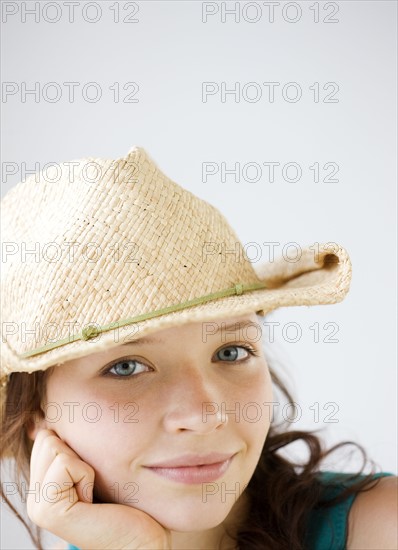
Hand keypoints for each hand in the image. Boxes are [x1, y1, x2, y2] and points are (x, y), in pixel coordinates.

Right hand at [27, 429, 170, 549]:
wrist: (142, 538)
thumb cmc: (128, 500)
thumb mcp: (96, 465)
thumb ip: (73, 447)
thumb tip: (53, 416)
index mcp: (42, 485)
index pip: (46, 435)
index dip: (77, 445)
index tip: (91, 474)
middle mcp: (34, 497)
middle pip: (48, 437)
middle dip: (79, 453)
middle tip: (93, 485)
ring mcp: (38, 505)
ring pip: (55, 446)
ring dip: (85, 464)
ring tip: (93, 493)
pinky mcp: (49, 512)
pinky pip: (66, 463)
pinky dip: (86, 475)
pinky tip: (92, 501)